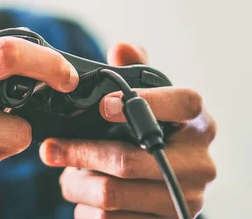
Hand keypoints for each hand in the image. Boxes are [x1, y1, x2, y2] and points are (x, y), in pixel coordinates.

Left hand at [39, 43, 216, 218]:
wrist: (161, 192)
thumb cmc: (146, 139)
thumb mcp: (146, 104)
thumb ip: (134, 73)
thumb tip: (121, 48)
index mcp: (199, 124)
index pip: (185, 102)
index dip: (145, 101)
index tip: (103, 105)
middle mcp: (201, 163)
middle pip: (130, 160)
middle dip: (82, 152)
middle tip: (50, 147)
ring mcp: (186, 200)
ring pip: (113, 194)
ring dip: (77, 183)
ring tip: (66, 172)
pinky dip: (87, 209)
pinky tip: (83, 197)